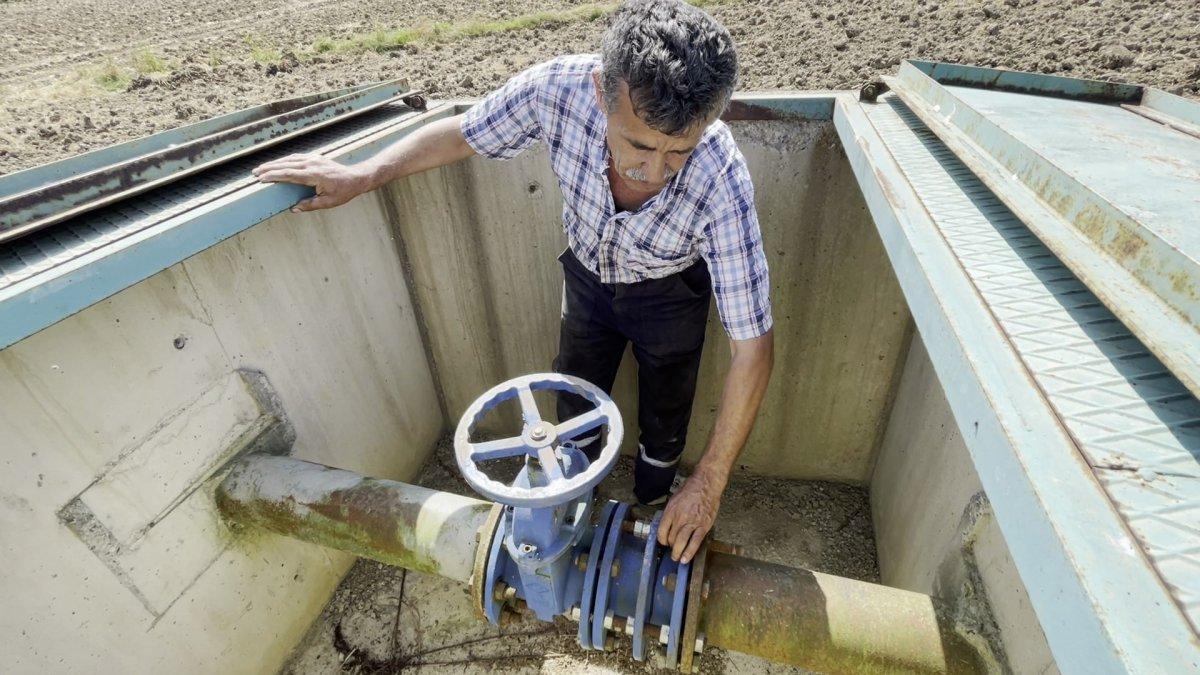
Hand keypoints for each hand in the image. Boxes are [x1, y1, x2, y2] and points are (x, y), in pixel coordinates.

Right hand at [252, 153, 372, 212]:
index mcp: (314, 175)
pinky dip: (285, 160)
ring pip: (290, 159)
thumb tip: (293, 209)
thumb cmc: (343, 192)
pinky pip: (296, 157)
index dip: (274, 176)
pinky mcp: (315, 157)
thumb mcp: (328, 202)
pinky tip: (277, 163)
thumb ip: (310, 205)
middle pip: (286, 164)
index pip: (289, 174)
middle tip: (255, 173)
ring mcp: (314, 159)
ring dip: (275, 163)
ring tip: (261, 168)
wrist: (356, 178)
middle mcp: (312, 164)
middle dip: (269, 168)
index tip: (262, 178)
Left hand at [657, 469, 723, 563]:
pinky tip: (686, 558)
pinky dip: (690, 552)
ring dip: (678, 553)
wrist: (707, 484)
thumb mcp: (674, 499)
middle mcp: (680, 517)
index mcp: (671, 510)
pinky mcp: (704, 526)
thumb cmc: (691, 489)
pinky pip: (695, 542)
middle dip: (671, 547)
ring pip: (681, 542)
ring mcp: (692, 522)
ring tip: (677, 558)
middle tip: (672, 551)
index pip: (661, 531)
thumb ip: (671, 513)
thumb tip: (668, 525)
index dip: (661, 540)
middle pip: (671, 538)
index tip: (664, 542)